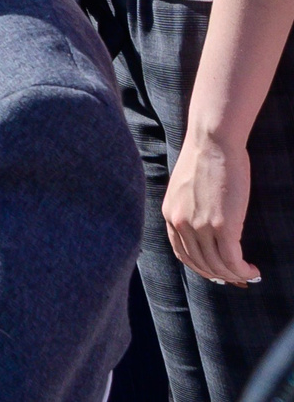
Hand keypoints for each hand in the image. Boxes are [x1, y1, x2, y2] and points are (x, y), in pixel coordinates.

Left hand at [166, 124, 260, 285]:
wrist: (213, 142)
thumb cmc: (206, 159)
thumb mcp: (187, 188)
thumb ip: (191, 208)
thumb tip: (208, 228)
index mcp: (170, 214)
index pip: (182, 253)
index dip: (201, 267)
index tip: (216, 273)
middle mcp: (180, 224)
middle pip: (201, 263)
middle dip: (220, 276)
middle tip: (237, 279)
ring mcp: (200, 226)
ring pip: (218, 265)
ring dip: (234, 275)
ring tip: (248, 275)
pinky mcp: (222, 226)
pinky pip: (232, 260)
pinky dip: (243, 270)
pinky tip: (253, 271)